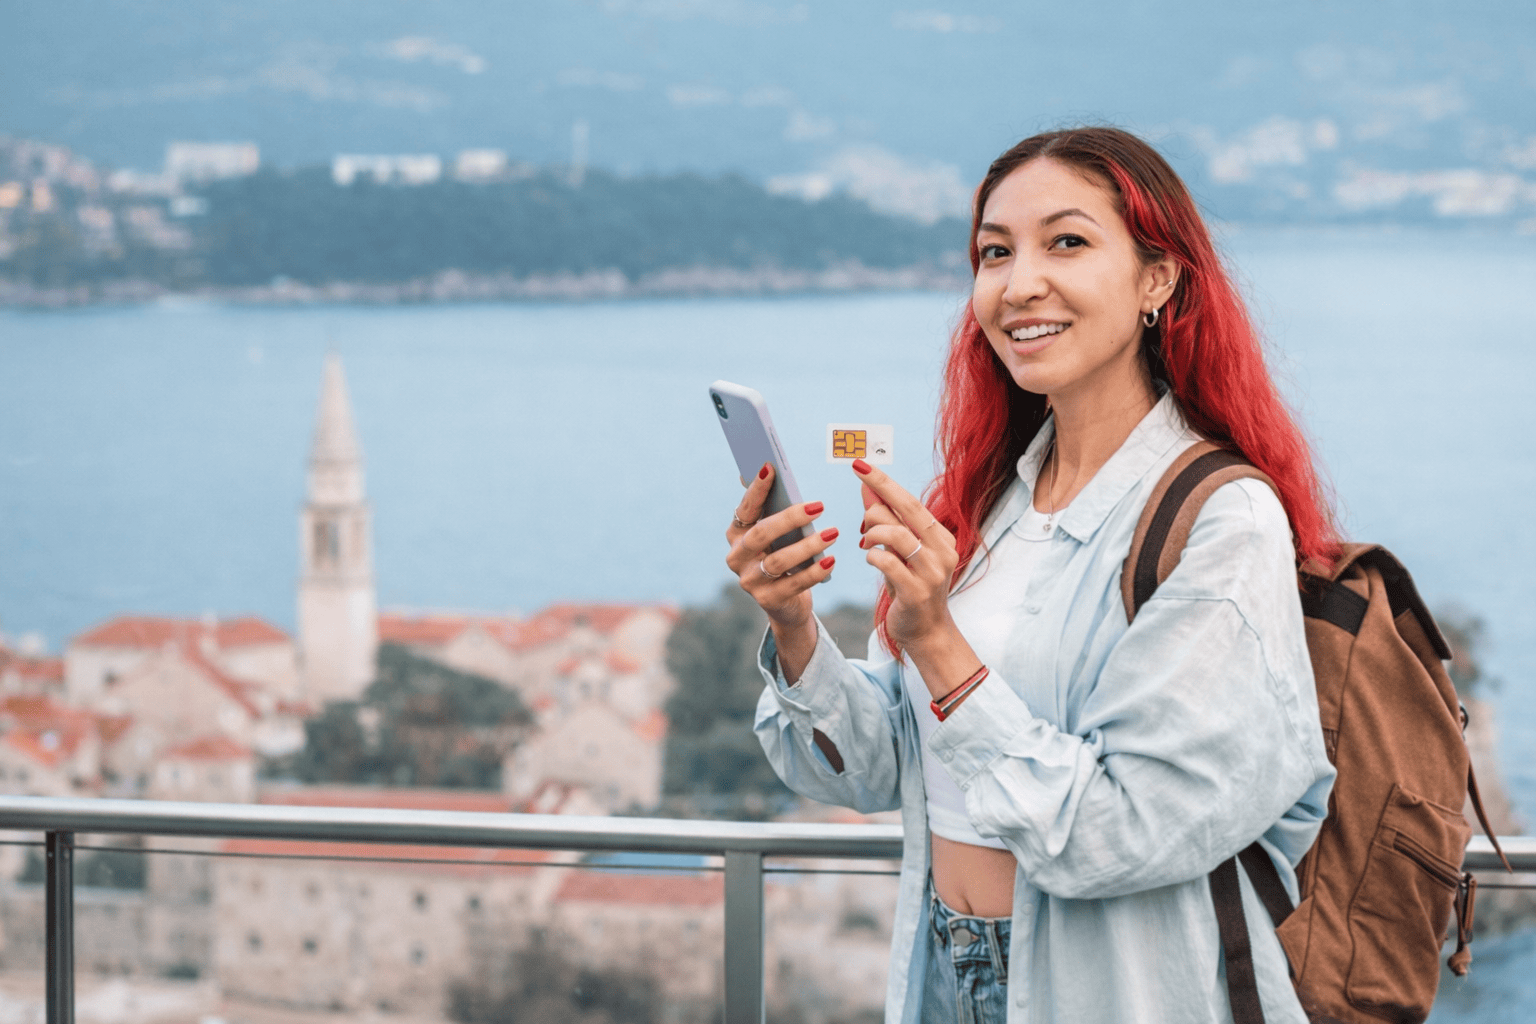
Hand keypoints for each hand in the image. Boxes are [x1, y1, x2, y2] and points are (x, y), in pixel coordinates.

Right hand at [725, 464, 838, 636]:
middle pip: (761, 534)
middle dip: (790, 518)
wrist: (786, 602)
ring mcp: (750, 581)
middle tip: (819, 506)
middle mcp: (737, 557)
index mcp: (736, 534)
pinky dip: (814, 571)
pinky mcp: (768, 600)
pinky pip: (795, 584)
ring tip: (833, 533)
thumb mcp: (776, 534)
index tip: (770, 467)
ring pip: (779, 561)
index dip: (756, 489)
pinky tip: (831, 559)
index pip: (745, 509)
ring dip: (808, 545)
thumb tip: (767, 470)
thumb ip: (772, 507)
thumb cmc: (782, 555)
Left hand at [853, 459, 959, 652]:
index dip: (885, 482)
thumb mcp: (899, 552)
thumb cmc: (910, 587)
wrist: (926, 632)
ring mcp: (933, 572)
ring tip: (865, 540)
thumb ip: (886, 521)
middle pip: (909, 510)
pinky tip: (870, 558)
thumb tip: (867, 489)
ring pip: (897, 534)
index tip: (861, 464)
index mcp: (941, 538)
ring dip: (873, 532)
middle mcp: (943, 551)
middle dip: (880, 489)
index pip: (912, 502)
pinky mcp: (917, 592)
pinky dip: (872, 556)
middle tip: (857, 477)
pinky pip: (888, 562)